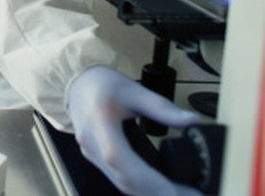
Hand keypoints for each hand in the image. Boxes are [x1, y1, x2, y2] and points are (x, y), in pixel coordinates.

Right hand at [67, 66, 201, 195]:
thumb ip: (162, 107)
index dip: (144, 177)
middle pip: (122, 178)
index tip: (171, 189)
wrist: (78, 84)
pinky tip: (159, 188)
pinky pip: (118, 179)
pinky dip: (140, 187)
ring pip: (121, 184)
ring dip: (149, 193)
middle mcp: (91, 142)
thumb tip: (190, 121)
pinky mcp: (96, 158)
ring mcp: (91, 153)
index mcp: (98, 121)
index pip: (118, 156)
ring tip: (180, 193)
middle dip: (156, 192)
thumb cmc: (101, 85)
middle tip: (189, 194)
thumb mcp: (134, 90)